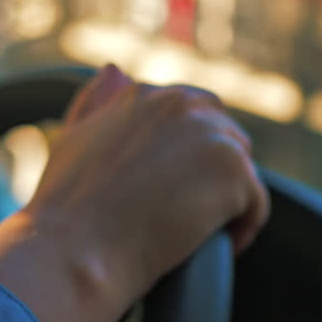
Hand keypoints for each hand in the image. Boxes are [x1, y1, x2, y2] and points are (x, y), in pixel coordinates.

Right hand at [0, 65, 268, 321]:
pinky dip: (244, 229)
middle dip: (214, 175)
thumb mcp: (74, 140)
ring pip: (241, 171)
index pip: (191, 114)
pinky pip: (256, 204)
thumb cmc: (65, 210)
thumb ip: (97, 102)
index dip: (188, 158)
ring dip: (229, 201)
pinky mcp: (233, 172)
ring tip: (202, 235)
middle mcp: (180, 103)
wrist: (73, 251)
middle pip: (225, 136)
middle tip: (189, 217)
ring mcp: (211, 134)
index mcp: (144, 94)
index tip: (172, 193)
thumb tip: (116, 70)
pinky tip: (220, 248)